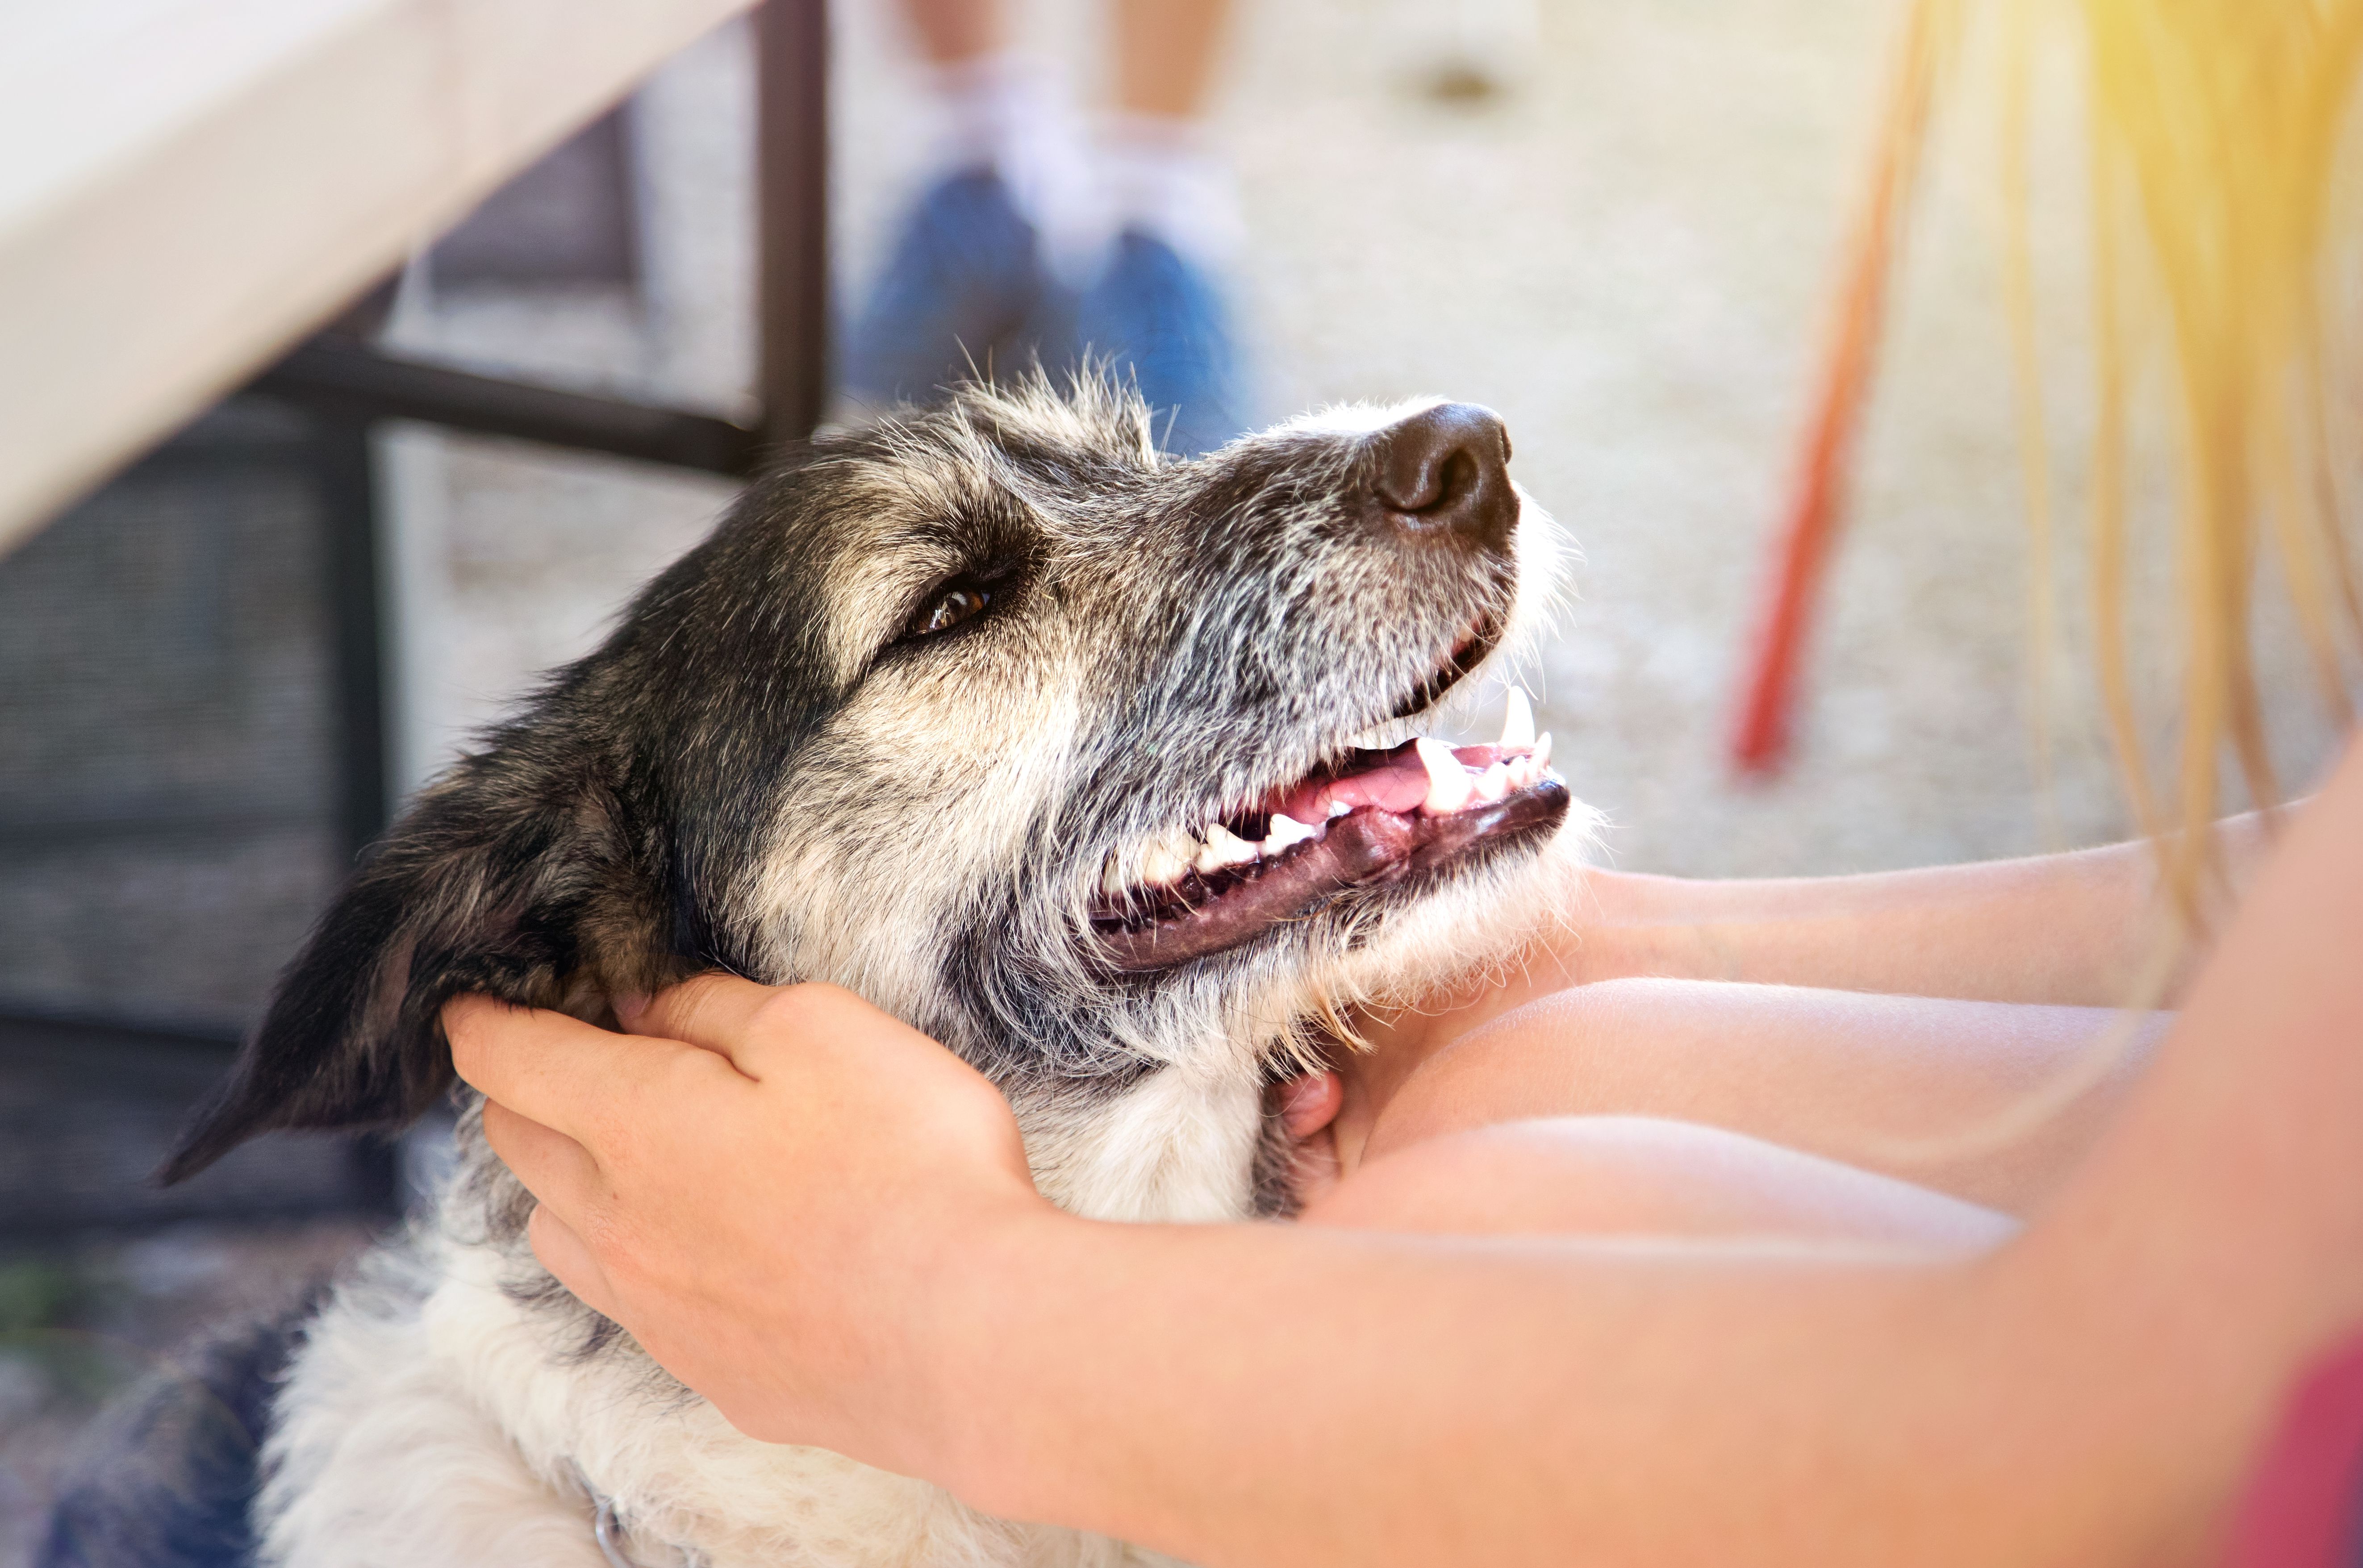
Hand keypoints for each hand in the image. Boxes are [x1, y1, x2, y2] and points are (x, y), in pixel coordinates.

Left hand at [444, 976, 1054, 1473]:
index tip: (470, 1008)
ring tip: (607, 1157)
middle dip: (518, 1094)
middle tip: (550, 1062)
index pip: (515, 1063)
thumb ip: (720, 1010)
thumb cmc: (908, 1167)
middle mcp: (621, 1222)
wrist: (966, 1337)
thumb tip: (650, 1008)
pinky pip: (630, 1304)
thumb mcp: (824, 1030)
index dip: (485, 1024)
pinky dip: (629, 1259)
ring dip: (563, 1183)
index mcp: (637, 1122)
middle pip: (520, 1147)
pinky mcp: (709, 1369)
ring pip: (558, 1234)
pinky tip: (687, 1248)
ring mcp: (658, 1307)